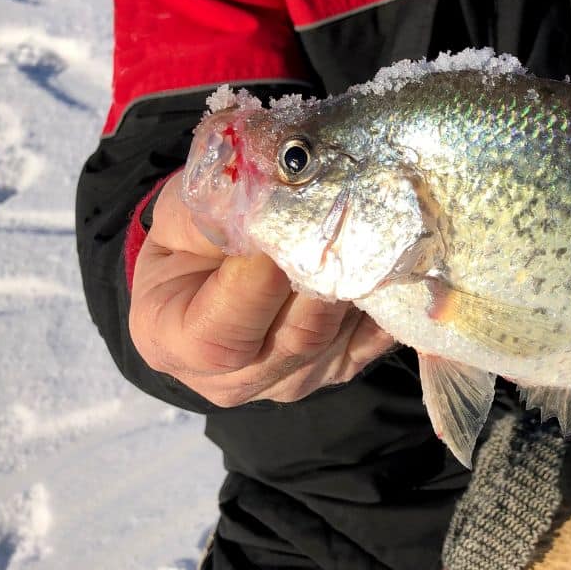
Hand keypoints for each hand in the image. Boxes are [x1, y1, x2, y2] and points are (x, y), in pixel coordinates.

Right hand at [128, 175, 395, 406]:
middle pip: (299, 338)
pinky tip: (394, 256)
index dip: (257, 286)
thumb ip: (217, 208)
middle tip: (347, 216)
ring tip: (372, 223)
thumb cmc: (188, 241)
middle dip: (326, 274)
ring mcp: (296, 379)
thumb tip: (271, 190)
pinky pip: (378, 336)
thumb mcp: (181, 214)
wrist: (211, 272)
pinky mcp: (343, 367)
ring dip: (361, 279)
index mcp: (175, 344)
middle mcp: (237, 379)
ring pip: (342, 333)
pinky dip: (389, 298)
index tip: (281, 230)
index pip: (222, 336)